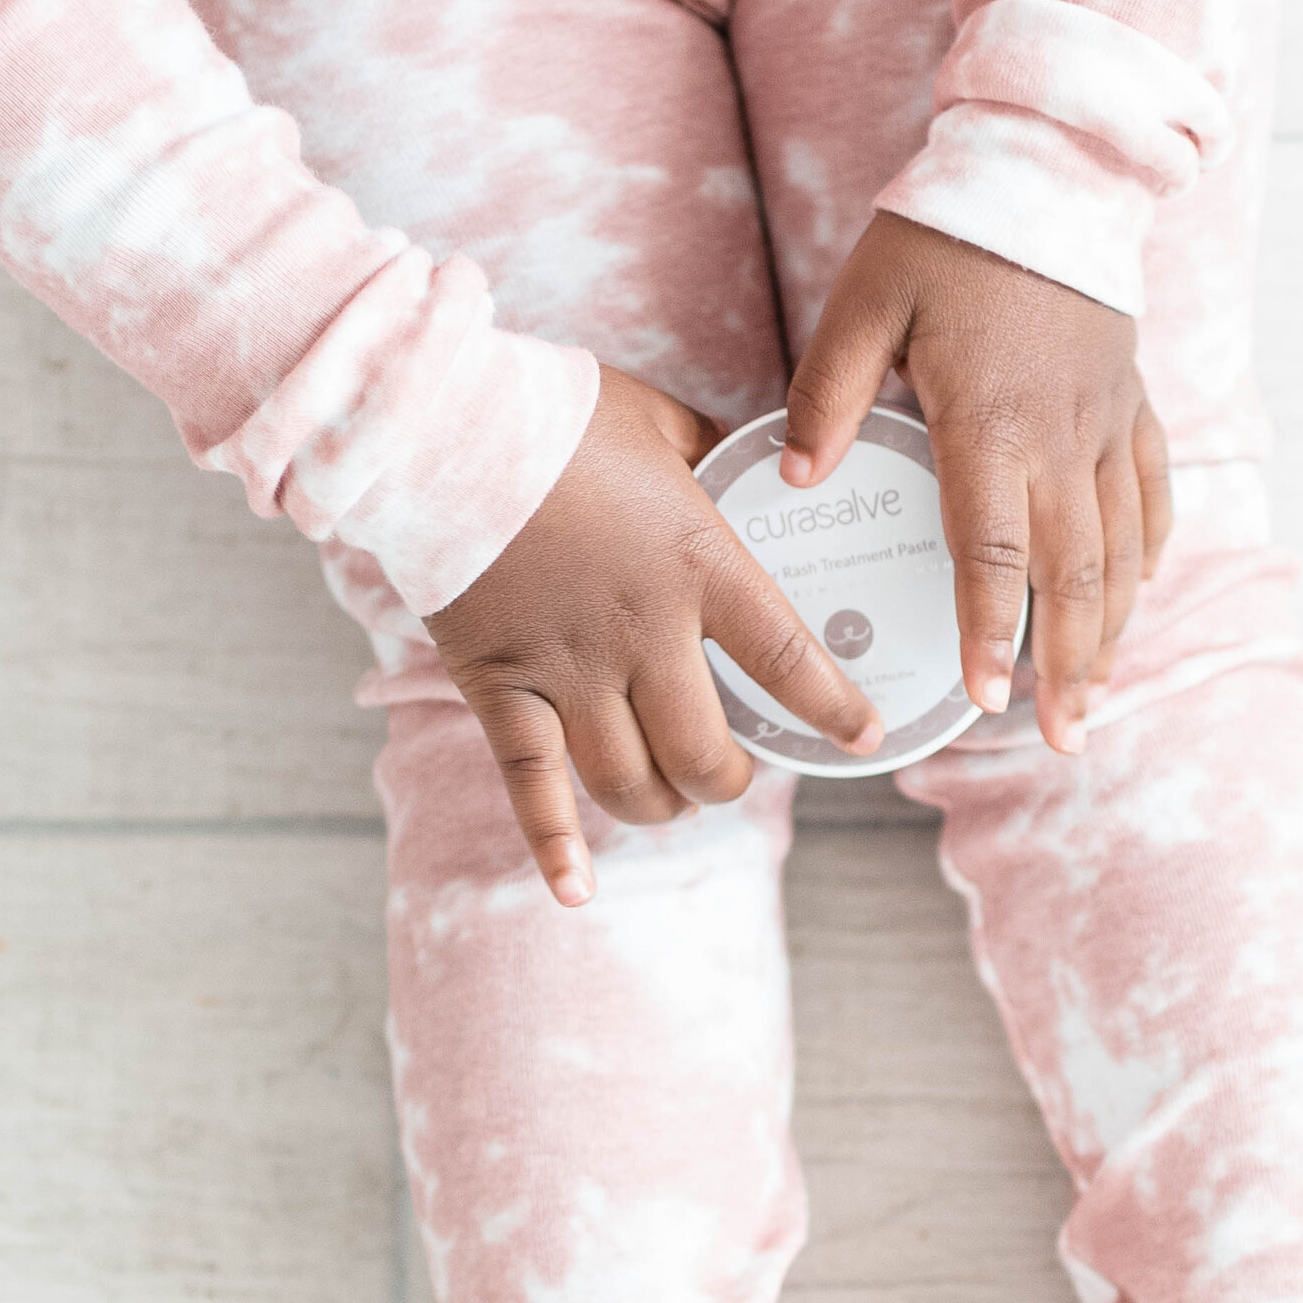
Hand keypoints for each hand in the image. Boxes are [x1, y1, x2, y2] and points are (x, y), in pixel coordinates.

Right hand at [426, 367, 883, 905]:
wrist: (439, 424)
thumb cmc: (555, 413)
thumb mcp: (661, 422)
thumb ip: (712, 454)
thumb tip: (746, 459)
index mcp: (696, 564)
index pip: (784, 657)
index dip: (830, 707)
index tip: (863, 736)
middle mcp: (641, 632)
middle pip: (704, 750)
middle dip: (728, 779)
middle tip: (733, 771)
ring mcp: (568, 667)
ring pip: (629, 780)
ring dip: (662, 806)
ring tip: (673, 800)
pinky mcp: (500, 684)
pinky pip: (530, 783)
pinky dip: (552, 842)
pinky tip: (575, 888)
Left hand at [784, 214, 1172, 755]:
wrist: (1048, 165)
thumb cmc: (944, 234)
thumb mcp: (862, 300)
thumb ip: (825, 394)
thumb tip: (796, 480)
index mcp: (991, 421)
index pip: (996, 551)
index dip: (991, 633)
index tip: (986, 701)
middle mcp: (1062, 435)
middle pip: (1075, 576)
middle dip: (1068, 668)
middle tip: (1060, 740)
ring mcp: (1108, 422)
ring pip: (1121, 550)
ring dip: (1111, 632)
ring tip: (1093, 698)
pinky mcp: (1133, 402)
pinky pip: (1152, 495)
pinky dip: (1147, 556)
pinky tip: (1133, 601)